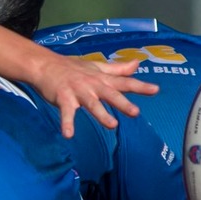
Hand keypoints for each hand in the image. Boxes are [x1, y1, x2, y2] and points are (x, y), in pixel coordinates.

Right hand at [30, 53, 155, 136]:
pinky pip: (66, 112)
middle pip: (110, 94)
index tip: (156, 90)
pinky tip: (68, 134)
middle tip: (135, 112)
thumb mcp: (96, 66)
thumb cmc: (72, 67)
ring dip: (101, 114)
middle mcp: (92, 84)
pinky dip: (67, 123)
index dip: (140, 86)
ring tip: (112, 125)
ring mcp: (78, 91)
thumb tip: (137, 65)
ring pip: (91, 104)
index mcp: (102, 79)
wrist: (45, 65)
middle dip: (122, 103)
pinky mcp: (63, 98)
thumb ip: (118, 69)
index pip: (123, 82)